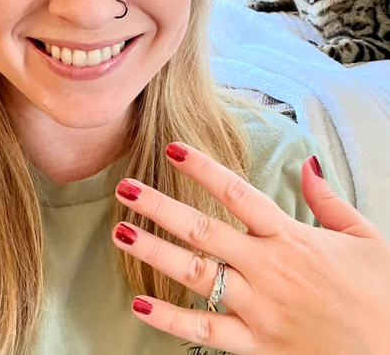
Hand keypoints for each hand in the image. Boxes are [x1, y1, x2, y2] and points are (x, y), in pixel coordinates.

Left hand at [112, 142, 389, 354]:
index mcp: (292, 238)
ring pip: (196, 275)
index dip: (203, 168)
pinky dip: (171, 321)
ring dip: (154, 252)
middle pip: (204, 230)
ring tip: (120, 232)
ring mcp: (259, 308)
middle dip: (160, 207)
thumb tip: (308, 164)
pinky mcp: (257, 346)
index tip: (173, 148)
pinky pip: (206, 332)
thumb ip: (329, 201)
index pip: (238, 193)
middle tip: (125, 188)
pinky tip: (140, 304)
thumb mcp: (367, 238)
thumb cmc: (384, 295)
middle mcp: (268, 268)